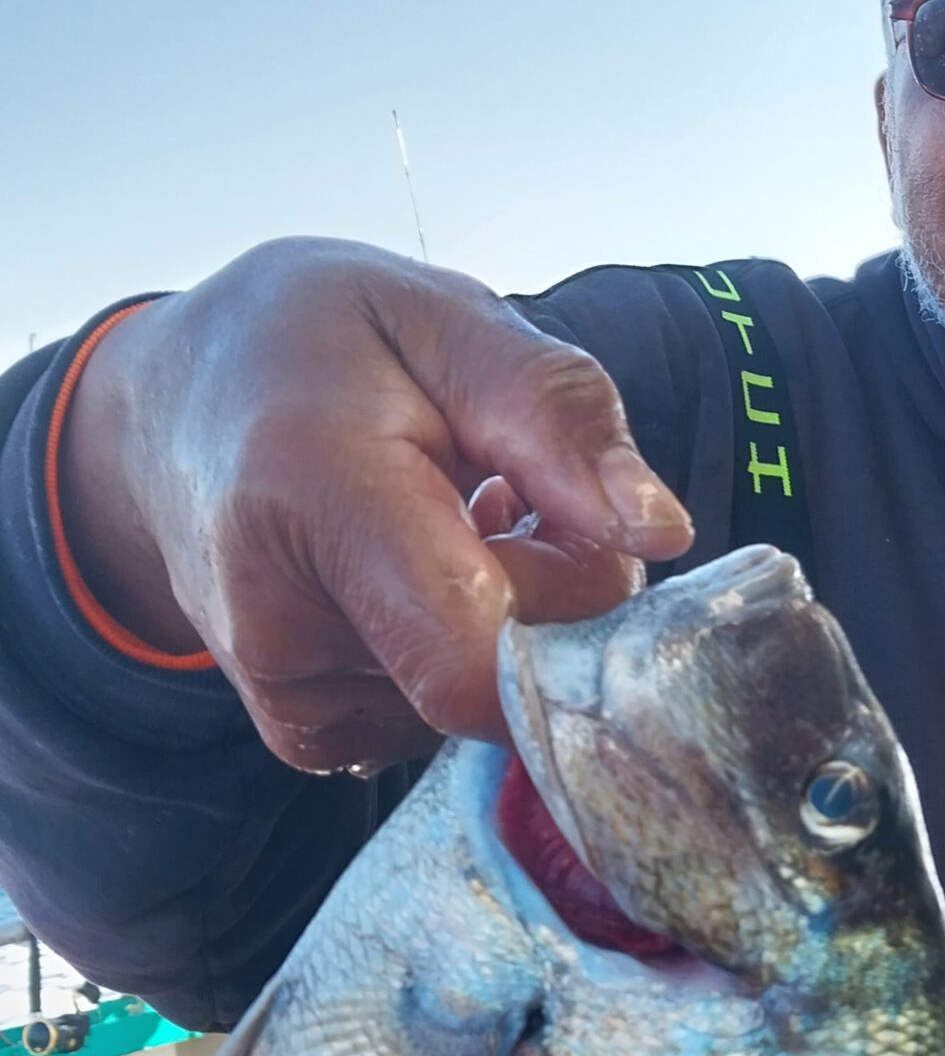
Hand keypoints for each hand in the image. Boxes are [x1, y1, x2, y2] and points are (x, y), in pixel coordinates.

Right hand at [58, 239, 691, 769]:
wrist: (173, 410)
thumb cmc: (319, 345)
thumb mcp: (446, 319)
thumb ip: (559, 416)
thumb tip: (659, 531)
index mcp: (311, 496)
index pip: (480, 653)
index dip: (579, 603)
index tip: (581, 515)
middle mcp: (279, 627)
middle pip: (508, 675)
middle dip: (560, 587)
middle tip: (510, 488)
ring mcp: (292, 699)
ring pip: (491, 697)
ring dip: (513, 612)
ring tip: (447, 518)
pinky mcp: (311, 736)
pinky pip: (453, 714)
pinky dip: (470, 646)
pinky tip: (423, 571)